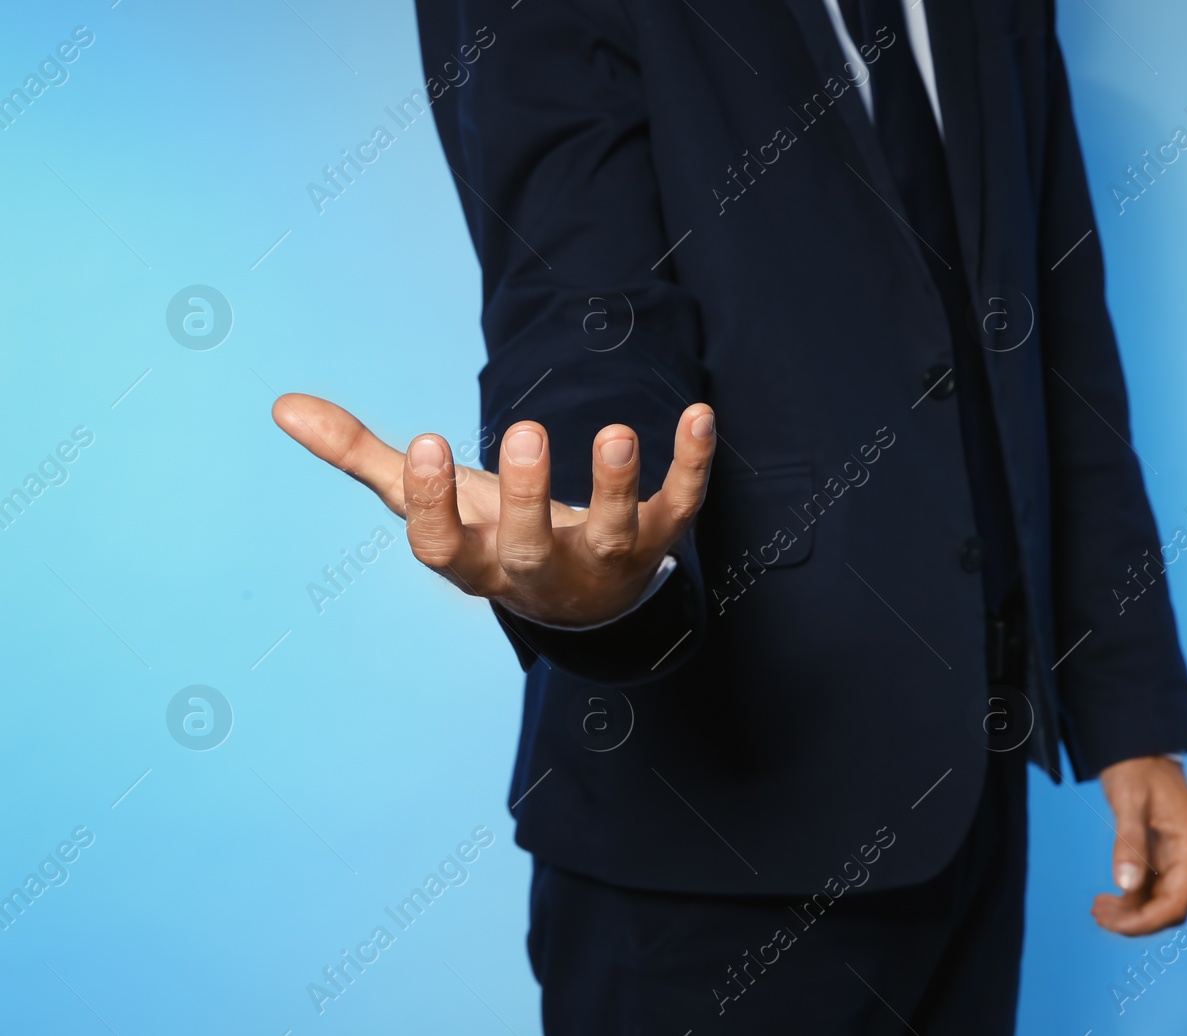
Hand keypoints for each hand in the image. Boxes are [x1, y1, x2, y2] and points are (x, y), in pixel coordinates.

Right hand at [271, 392, 715, 626]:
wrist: (582, 595)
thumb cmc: (492, 535)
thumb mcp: (431, 503)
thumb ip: (363, 456)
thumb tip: (282, 405)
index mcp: (476, 562)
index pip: (443, 549)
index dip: (432, 504)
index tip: (426, 443)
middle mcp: (539, 569)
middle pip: (527, 546)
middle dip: (526, 497)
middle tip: (522, 431)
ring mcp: (604, 558)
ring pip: (613, 532)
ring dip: (616, 485)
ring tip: (615, 432)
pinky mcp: (660, 537)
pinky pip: (682, 505)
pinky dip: (693, 465)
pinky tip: (701, 415)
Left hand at [1090, 755, 1186, 935]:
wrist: (1138, 746)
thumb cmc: (1136, 768)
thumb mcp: (1129, 802)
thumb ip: (1128, 842)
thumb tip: (1125, 885)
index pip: (1175, 902)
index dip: (1145, 921)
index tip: (1113, 924)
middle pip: (1169, 908)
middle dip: (1135, 920)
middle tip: (1098, 915)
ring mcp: (1177, 856)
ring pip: (1159, 901)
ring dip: (1130, 912)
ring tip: (1097, 909)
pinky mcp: (1163, 853)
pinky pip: (1151, 887)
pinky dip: (1130, 897)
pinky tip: (1107, 897)